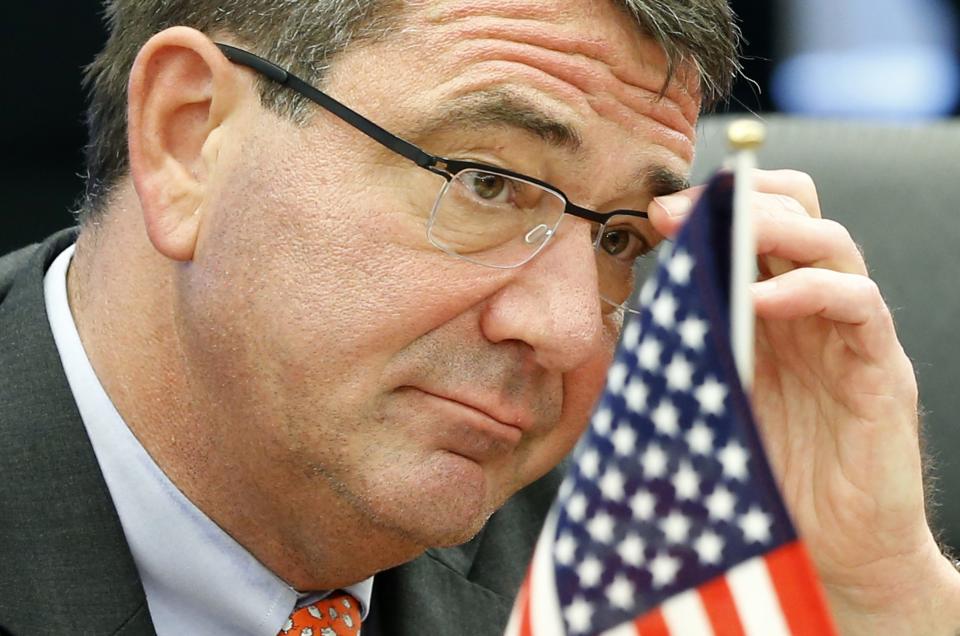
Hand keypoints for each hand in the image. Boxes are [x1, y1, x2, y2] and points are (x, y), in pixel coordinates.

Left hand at [648, 170, 959, 634]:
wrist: (832, 556)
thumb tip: (629, 315)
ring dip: (773, 228)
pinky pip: (859, 305)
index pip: (755, 227)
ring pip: (832, 243)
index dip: (712, 208)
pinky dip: (811, 291)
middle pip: (798, 213)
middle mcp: (811, 313)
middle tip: (677, 212)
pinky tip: (762, 301)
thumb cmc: (759, 478)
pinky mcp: (880, 371)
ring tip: (722, 235)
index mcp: (768, 313)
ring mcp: (848, 337)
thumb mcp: (708, 403)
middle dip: (738, 199)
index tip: (656, 214)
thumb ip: (686, 355)